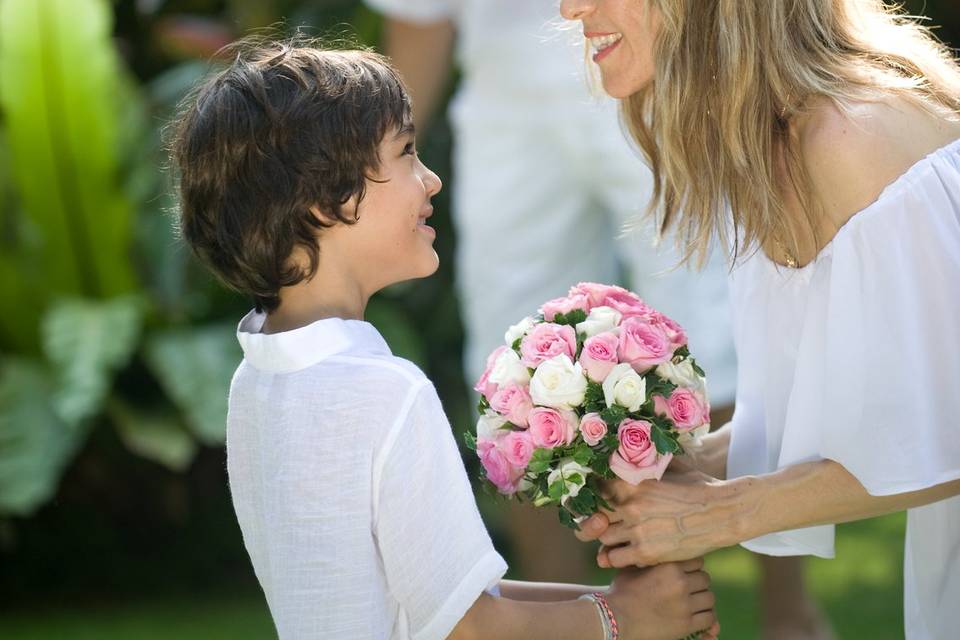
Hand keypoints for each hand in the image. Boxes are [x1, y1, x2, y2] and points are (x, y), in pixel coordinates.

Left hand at [575, 471, 743, 567]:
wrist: (723, 513)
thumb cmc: (699, 487)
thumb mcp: (671, 466)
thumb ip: (647, 461)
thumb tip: (630, 448)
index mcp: (633, 481)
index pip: (596, 486)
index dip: (593, 491)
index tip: (598, 496)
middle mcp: (631, 505)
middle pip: (596, 513)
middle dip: (599, 516)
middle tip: (606, 519)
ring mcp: (637, 530)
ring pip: (603, 537)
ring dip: (609, 537)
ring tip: (619, 536)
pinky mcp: (646, 553)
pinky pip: (615, 558)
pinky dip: (618, 556)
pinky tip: (628, 551)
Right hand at [606, 559, 717, 639]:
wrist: (615, 618)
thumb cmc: (621, 592)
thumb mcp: (632, 568)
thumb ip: (649, 559)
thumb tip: (657, 552)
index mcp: (669, 566)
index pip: (697, 561)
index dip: (691, 567)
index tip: (686, 573)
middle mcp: (680, 583)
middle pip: (705, 579)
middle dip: (697, 583)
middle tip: (688, 589)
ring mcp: (685, 605)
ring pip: (709, 598)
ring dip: (702, 600)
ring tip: (693, 602)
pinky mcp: (687, 624)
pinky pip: (709, 618)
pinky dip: (705, 616)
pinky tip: (696, 616)